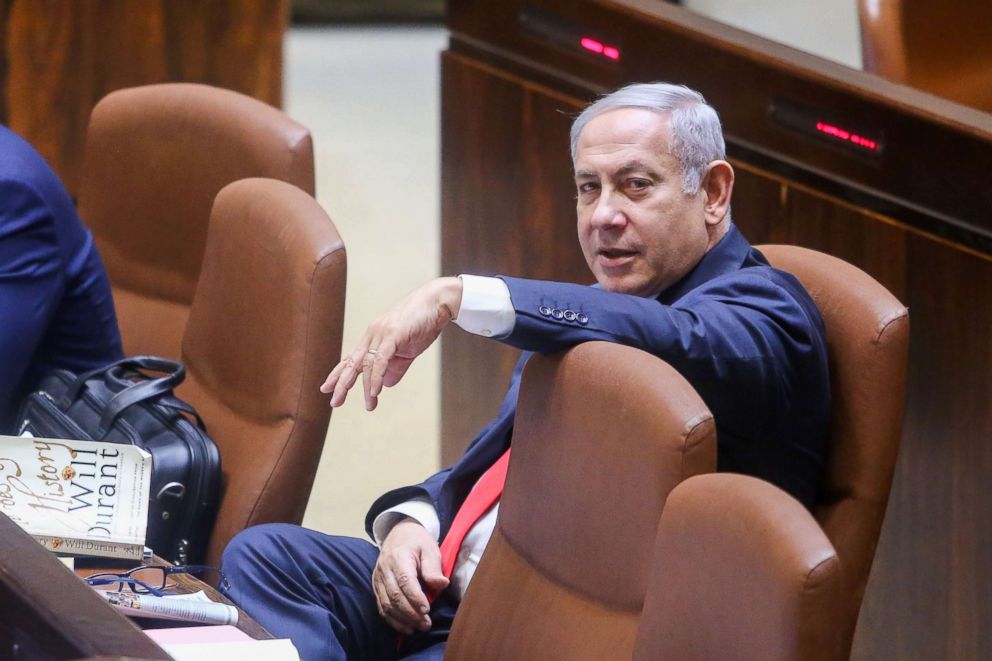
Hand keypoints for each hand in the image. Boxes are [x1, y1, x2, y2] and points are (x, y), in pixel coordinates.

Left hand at [320, 277, 462, 409]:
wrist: (437, 301)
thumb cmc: (422, 323)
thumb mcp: (407, 350)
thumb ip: (395, 368)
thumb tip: (385, 385)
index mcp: (373, 338)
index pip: (352, 359)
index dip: (338, 374)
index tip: (327, 388)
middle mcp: (372, 335)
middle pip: (353, 362)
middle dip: (342, 383)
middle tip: (335, 402)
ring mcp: (381, 334)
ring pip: (367, 364)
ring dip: (367, 387)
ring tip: (369, 404)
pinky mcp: (393, 335)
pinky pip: (381, 359)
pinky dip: (376, 376)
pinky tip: (375, 390)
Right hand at [373, 519, 449, 633]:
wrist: (399, 533)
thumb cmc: (417, 541)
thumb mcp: (429, 548)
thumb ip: (433, 567)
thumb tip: (442, 584)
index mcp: (399, 557)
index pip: (405, 581)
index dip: (415, 598)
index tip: (427, 610)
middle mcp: (384, 569)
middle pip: (395, 596)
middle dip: (411, 613)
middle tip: (427, 624)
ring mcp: (378, 579)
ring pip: (386, 605)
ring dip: (402, 620)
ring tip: (419, 627)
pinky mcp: (376, 587)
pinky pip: (381, 607)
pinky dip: (393, 620)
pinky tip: (406, 628)